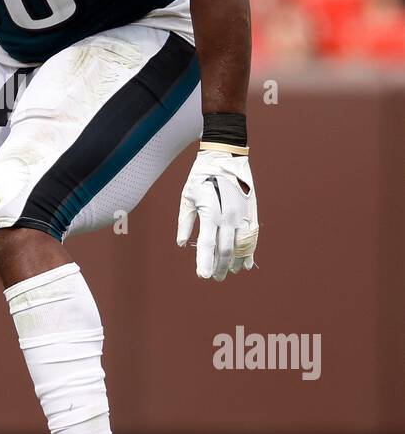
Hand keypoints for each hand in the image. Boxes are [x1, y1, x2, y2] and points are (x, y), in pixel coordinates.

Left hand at [177, 149, 257, 280]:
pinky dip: (249, 251)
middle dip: (219, 266)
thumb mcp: (187, 196)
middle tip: (214, 277)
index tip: (203, 276)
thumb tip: (182, 244)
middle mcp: (228, 215)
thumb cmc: (201, 176)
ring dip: (234, 262)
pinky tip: (245, 263)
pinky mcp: (251, 212)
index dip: (205, 262)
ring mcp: (242, 214)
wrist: (225, 155)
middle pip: (225, 249)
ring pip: (240, 246)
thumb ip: (185, 222)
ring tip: (228, 272)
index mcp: (211, 211)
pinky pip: (251, 237)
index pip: (208, 243)